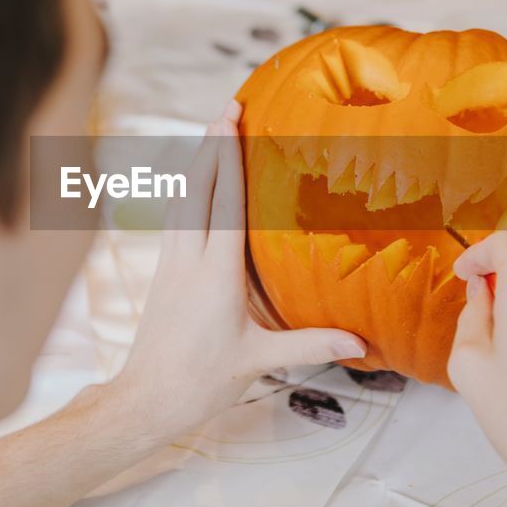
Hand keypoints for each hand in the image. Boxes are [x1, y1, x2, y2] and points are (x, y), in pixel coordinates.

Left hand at [110, 100, 365, 435]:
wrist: (145, 399)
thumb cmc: (201, 382)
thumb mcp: (259, 362)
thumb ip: (310, 344)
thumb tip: (360, 341)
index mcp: (215, 274)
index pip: (224, 203)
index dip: (229, 158)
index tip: (232, 120)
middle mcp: (188, 260)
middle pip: (198, 189)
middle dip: (212, 145)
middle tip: (227, 107)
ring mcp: (170, 265)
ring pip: (182, 201)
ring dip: (198, 164)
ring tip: (212, 133)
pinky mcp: (162, 274)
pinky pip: (174, 220)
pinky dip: (187, 193)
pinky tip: (193, 186)